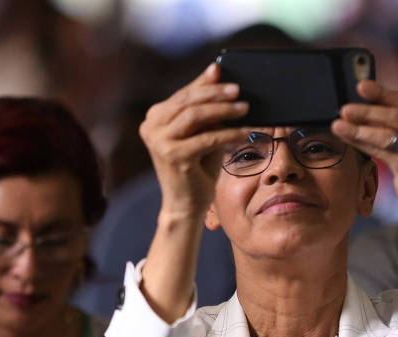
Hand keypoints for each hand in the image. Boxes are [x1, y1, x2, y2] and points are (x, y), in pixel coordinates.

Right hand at [139, 63, 250, 216]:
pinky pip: (207, 138)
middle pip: (188, 102)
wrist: (186, 205)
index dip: (204, 83)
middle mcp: (151, 127)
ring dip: (223, 110)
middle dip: (215, 93)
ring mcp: (159, 141)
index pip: (183, 94)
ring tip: (245, 108)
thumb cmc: (197, 167)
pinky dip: (229, 133)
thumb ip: (206, 107)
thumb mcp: (202, 132)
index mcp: (155, 118)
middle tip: (238, 90)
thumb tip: (217, 73)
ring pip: (195, 116)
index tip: (223, 71)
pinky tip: (246, 132)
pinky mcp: (172, 155)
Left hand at [331, 80, 397, 217]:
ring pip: (389, 134)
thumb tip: (366, 98)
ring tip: (340, 123)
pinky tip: (349, 138)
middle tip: (345, 108)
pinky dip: (363, 143)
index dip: (383, 93)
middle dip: (368, 111)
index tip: (362, 87)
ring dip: (361, 128)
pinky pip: (383, 152)